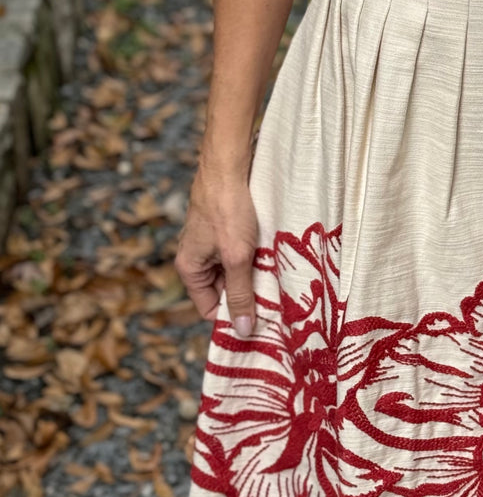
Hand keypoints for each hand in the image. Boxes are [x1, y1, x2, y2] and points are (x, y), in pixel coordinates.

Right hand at [175, 160, 260, 336]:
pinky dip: (255, 257)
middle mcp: (197, 258)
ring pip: (235, 271)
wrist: (229, 166)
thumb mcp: (237, 256)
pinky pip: (240, 253)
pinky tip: (274, 257)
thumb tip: (242, 330)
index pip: (209, 308)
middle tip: (276, 303)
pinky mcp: (225, 229)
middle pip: (223, 290)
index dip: (232, 318)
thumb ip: (240, 293)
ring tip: (277, 278)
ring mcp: (211, 242)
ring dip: (254, 274)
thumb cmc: (228, 210)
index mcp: (190, 269)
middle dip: (247, 295)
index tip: (260, 325)